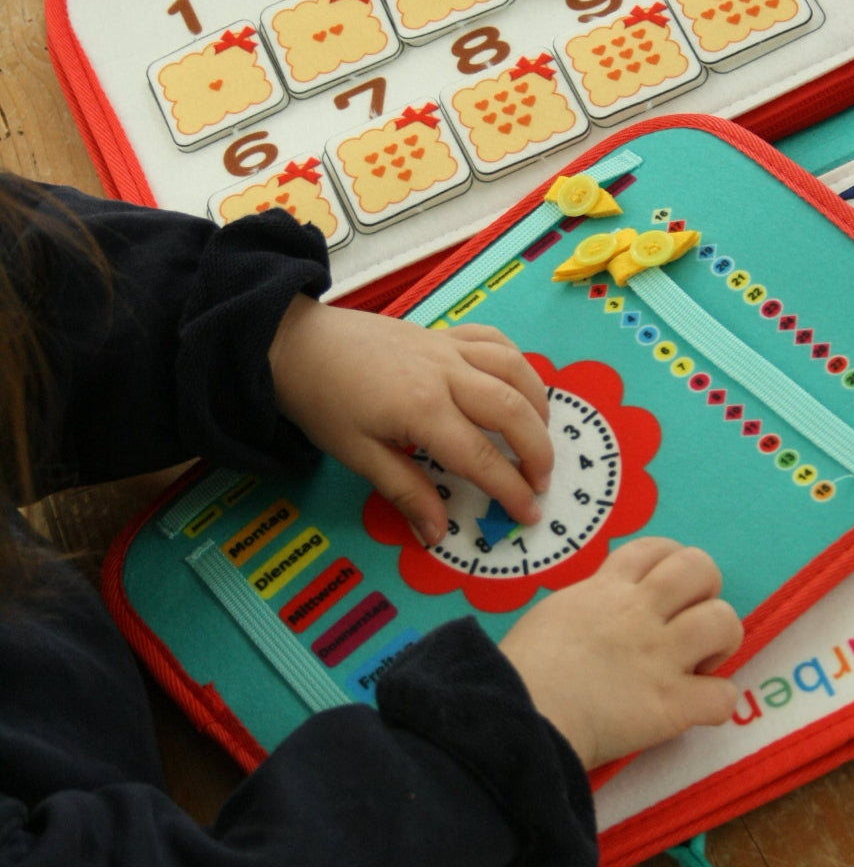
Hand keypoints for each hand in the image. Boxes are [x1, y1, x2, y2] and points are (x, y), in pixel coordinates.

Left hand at [269, 296, 553, 546]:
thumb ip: (404, 491)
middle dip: (537, 450)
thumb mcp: (357, 455)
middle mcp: (446, 374)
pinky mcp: (444, 333)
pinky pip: (495, 341)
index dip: (511, 489)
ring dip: (537, 404)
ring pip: (513, 369)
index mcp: (422, 410)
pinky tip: (519, 385)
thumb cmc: (323, 403)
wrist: (298, 345)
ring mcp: (448, 348)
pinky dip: (516, 363)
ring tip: (540, 436)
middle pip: (511, 410)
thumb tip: (437, 533)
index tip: (529, 515)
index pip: (480, 456)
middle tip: (542, 482)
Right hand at [499, 538, 742, 769]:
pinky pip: (723, 695)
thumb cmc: (522, 668)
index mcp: (608, 588)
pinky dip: (716, 703)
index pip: (658, 548)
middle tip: (689, 624)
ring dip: (721, 642)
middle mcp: (641, 612)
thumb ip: (588, 607)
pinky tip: (696, 710)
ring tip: (700, 665)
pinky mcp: (672, 704)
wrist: (518, 712)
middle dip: (708, 592)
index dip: (673, 563)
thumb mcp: (554, 613)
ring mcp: (661, 656)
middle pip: (701, 568)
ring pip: (724, 621)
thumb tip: (602, 620)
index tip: (666, 591)